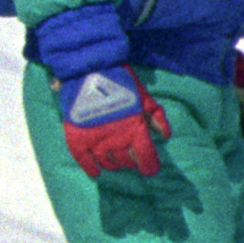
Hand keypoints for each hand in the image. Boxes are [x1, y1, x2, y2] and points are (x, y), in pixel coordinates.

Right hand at [56, 65, 172, 181]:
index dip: (150, 167)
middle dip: (131, 161)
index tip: (150, 168)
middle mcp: (117, 141)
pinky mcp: (78, 139)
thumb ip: (157, 117)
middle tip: (131, 157)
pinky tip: (96, 172)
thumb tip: (165, 136)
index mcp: (135, 131)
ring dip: (114, 164)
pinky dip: (91, 169)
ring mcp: (96, 142)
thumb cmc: (121, 82)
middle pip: (127, 162)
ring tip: (115, 160)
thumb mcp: (145, 97)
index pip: (146, 159)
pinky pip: (84, 161)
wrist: (90, 70)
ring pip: (108, 163)